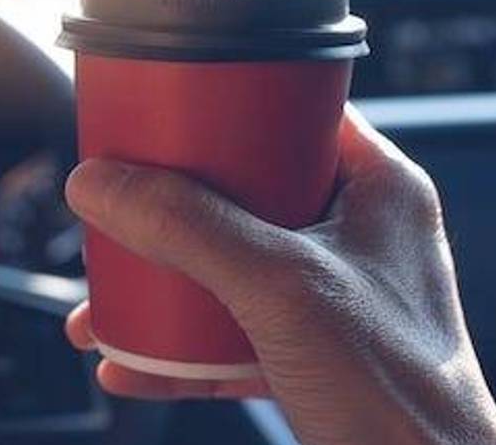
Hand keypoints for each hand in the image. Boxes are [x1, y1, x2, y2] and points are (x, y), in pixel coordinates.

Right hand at [63, 108, 495, 444]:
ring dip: (155, 284)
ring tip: (95, 303)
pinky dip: (173, 349)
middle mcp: (353, 233)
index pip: (292, 111)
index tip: (158, 107)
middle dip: (164, 209)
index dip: (224, 104)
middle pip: (240, 190)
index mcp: (377, 188)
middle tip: (114, 205)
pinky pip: (225, 334)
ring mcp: (329, 296)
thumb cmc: (400, 391)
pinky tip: (125, 362)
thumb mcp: (281, 288)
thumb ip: (190, 228)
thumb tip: (102, 183)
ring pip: (223, 265)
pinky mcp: (307, 353)